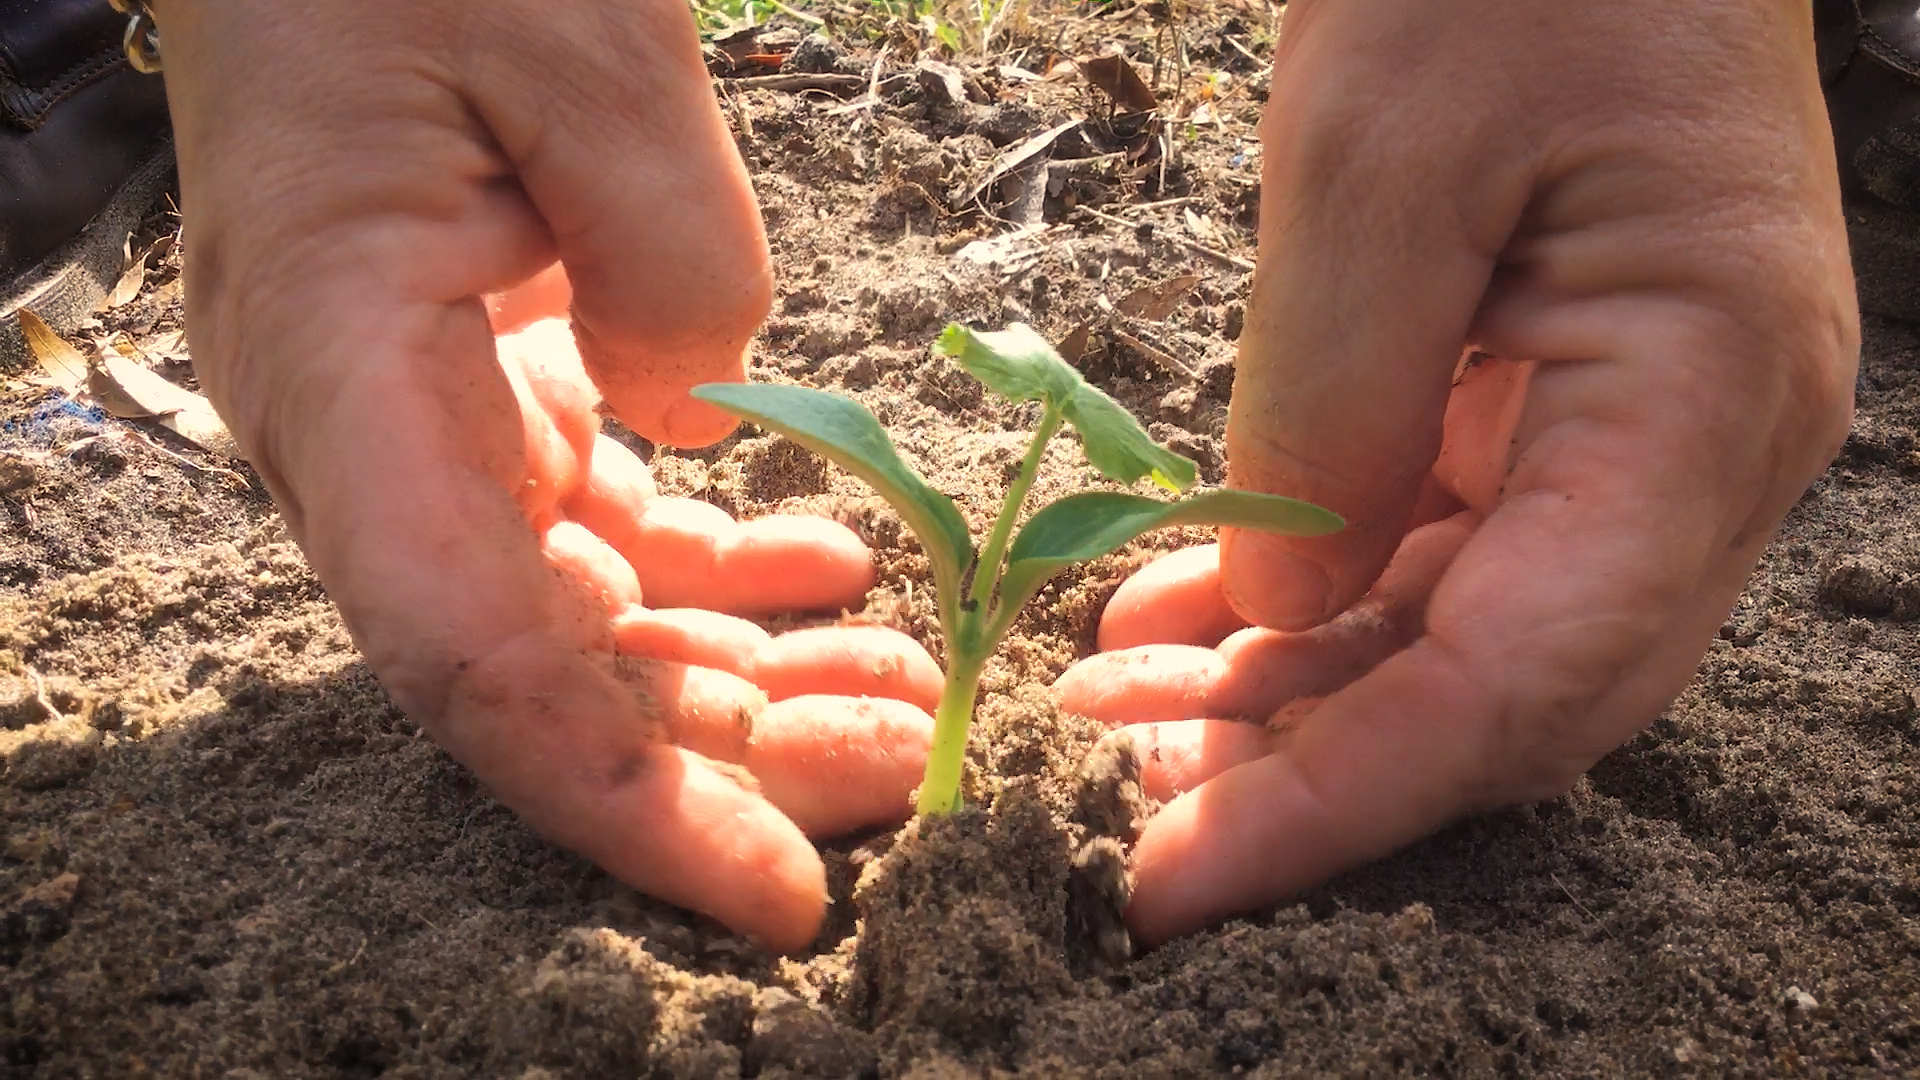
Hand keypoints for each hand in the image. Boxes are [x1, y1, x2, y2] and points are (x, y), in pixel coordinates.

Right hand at [158, 0, 935, 949]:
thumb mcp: (583, 51)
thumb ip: (671, 257)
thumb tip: (705, 424)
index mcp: (341, 370)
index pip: (478, 662)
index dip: (632, 799)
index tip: (786, 890)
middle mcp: (358, 430)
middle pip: (542, 665)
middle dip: (725, 746)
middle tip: (906, 757)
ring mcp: (416, 408)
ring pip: (578, 607)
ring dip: (737, 666)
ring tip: (901, 681)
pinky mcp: (476, 374)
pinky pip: (596, 513)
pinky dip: (713, 564)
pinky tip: (830, 568)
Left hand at [1058, 0, 1857, 944]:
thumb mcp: (1377, 165)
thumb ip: (1329, 412)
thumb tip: (1276, 616)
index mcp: (1701, 401)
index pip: (1518, 685)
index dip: (1338, 802)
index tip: (1176, 880)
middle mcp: (1697, 451)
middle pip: (1504, 696)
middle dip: (1307, 769)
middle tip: (1121, 801)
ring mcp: (1638, 430)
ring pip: (1462, 636)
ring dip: (1290, 694)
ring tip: (1119, 716)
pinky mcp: (1562, 400)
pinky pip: (1440, 547)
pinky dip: (1308, 599)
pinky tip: (1183, 619)